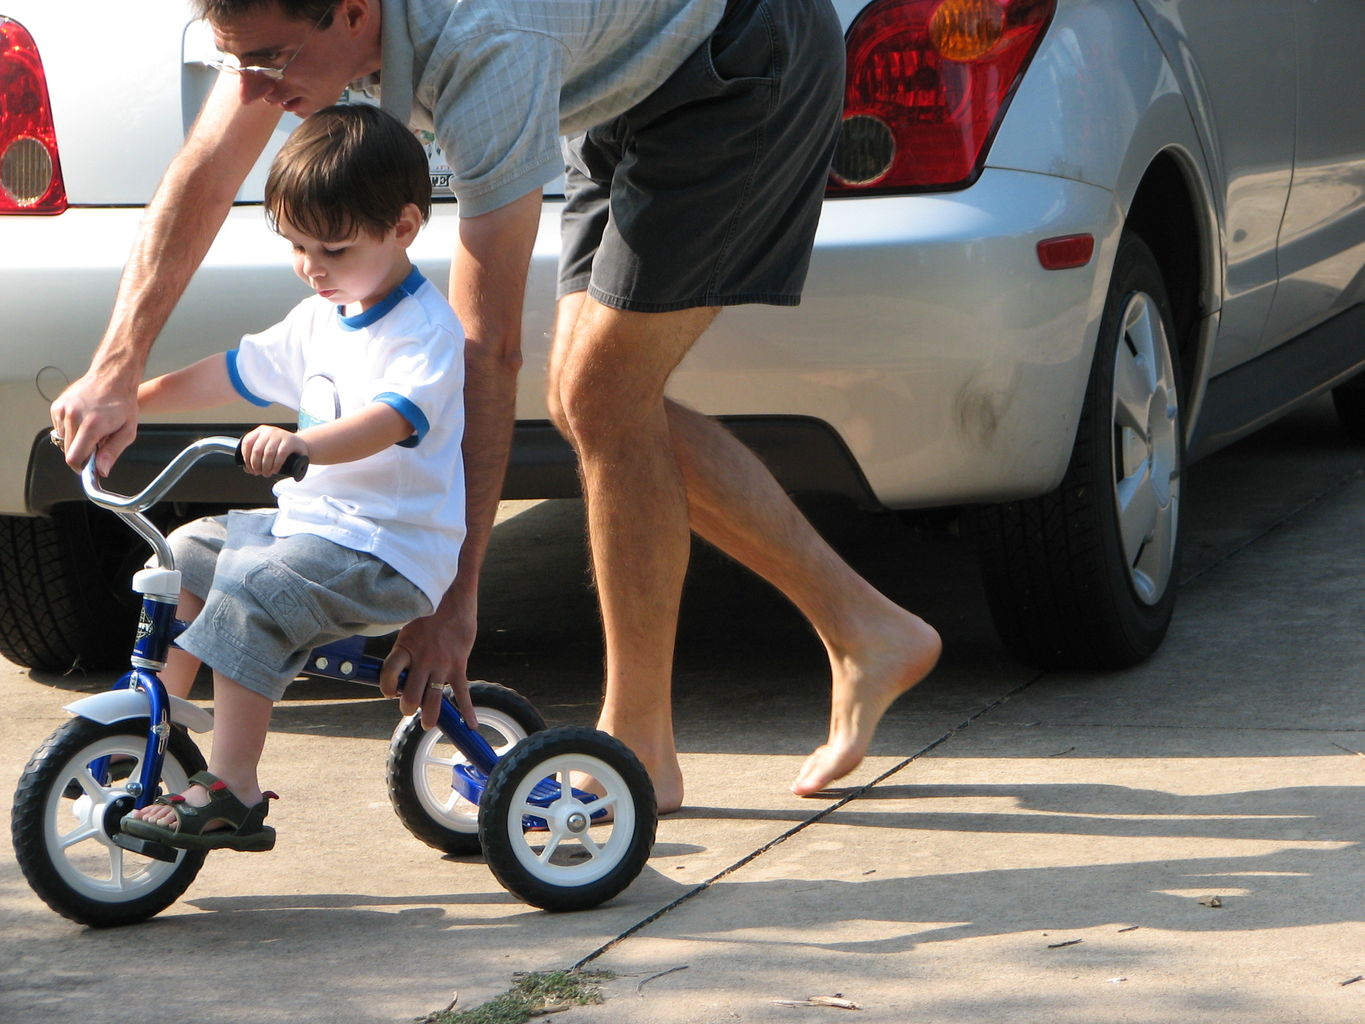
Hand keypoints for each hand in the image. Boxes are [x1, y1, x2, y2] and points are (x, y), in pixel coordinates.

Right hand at [50, 370, 138, 476]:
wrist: (112, 378)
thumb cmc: (123, 404)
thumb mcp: (127, 431)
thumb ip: (112, 452)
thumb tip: (101, 471)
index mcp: (91, 425)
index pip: (74, 457)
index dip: (81, 467)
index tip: (88, 468)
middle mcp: (73, 416)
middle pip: (67, 451)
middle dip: (81, 453)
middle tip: (97, 444)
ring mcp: (63, 410)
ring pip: (62, 440)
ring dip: (75, 441)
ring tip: (92, 430)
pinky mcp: (57, 406)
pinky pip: (59, 428)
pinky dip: (69, 430)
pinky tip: (83, 421)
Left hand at [239, 425, 307, 476]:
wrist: (300, 446)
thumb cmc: (280, 449)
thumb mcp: (267, 447)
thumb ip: (256, 456)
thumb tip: (247, 469)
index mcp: (260, 431)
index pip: (247, 443)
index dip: (246, 458)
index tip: (249, 468)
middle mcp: (269, 431)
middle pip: (257, 450)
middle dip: (256, 465)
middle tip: (259, 473)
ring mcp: (280, 435)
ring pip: (268, 453)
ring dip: (265, 467)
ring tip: (267, 473)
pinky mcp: (290, 442)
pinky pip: (280, 454)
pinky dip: (276, 464)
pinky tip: (275, 470)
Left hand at [380, 595, 477, 730]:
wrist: (454, 594)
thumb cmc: (430, 609)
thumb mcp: (409, 625)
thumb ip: (406, 647)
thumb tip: (402, 664)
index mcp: (405, 647)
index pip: (388, 675)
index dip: (386, 688)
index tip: (389, 692)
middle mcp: (421, 659)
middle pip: (410, 695)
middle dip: (408, 707)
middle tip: (409, 708)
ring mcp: (441, 664)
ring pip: (433, 699)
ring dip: (430, 716)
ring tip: (429, 725)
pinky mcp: (459, 664)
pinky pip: (462, 692)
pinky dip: (467, 710)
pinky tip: (471, 724)